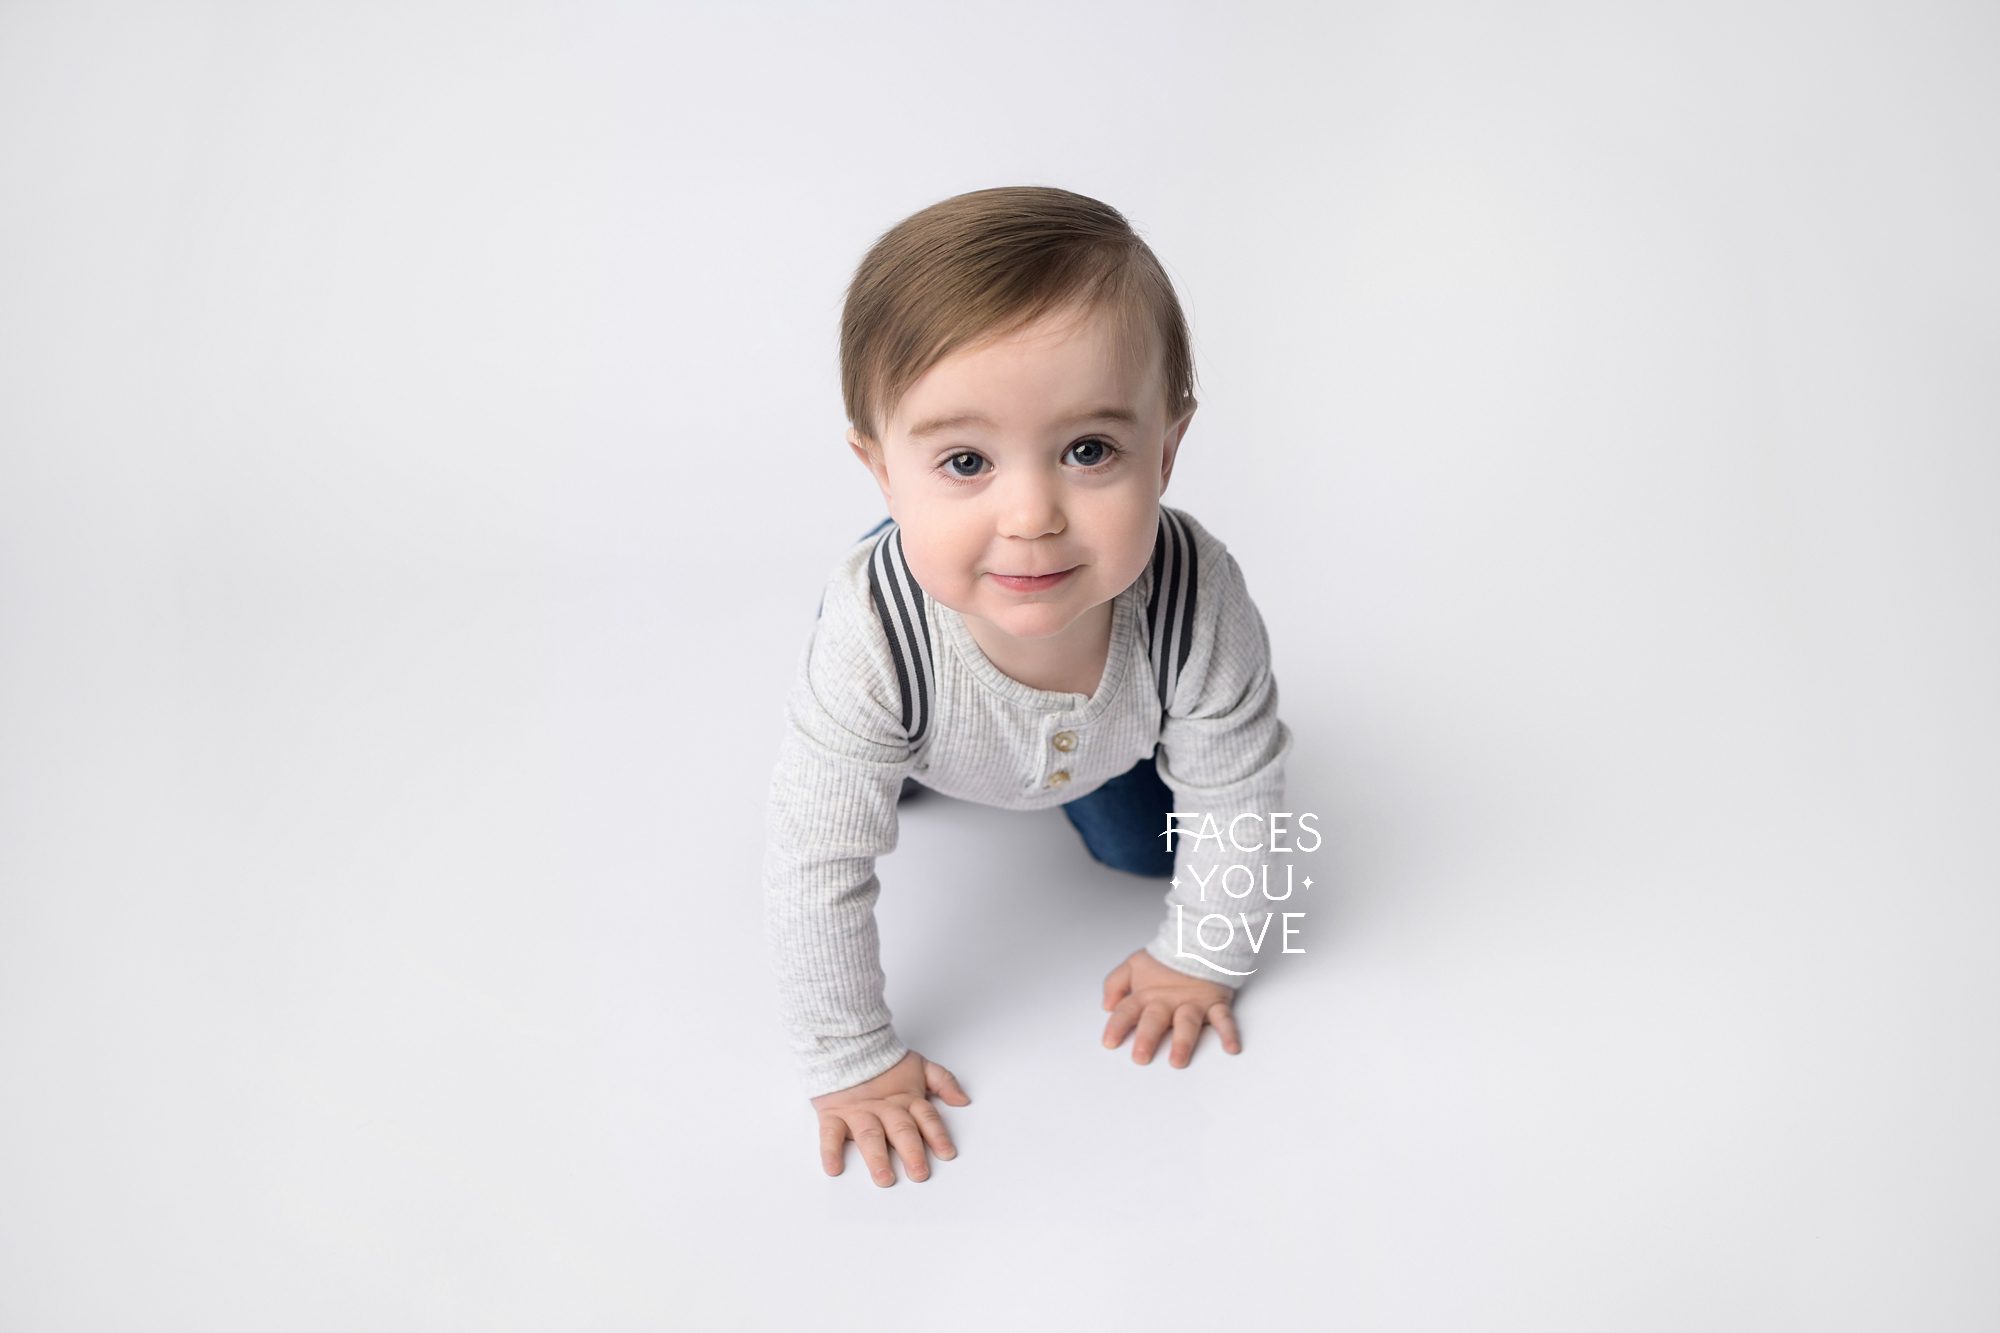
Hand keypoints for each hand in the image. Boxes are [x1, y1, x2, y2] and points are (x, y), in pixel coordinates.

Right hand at [810, 1050, 969, 1186]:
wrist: (846, 1043)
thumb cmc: (883, 1062)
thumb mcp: (919, 1066)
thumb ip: (943, 1081)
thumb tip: (964, 1100)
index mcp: (906, 1099)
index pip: (926, 1118)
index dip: (937, 1134)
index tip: (947, 1153)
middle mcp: (884, 1108)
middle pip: (901, 1130)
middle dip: (911, 1151)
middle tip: (919, 1173)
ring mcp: (858, 1111)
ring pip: (869, 1135)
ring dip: (876, 1157)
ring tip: (884, 1176)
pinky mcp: (833, 1113)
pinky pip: (830, 1133)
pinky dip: (830, 1151)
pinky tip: (834, 1167)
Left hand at [1101, 947, 1242, 1066]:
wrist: (1198, 941)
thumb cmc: (1166, 960)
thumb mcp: (1133, 965)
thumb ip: (1115, 983)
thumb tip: (1106, 1006)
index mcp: (1146, 995)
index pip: (1127, 1011)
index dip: (1117, 1026)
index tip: (1109, 1043)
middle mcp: (1168, 1002)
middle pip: (1155, 1020)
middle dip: (1148, 1038)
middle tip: (1141, 1057)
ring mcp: (1192, 1003)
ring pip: (1187, 1023)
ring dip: (1182, 1042)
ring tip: (1178, 1060)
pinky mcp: (1215, 1003)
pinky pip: (1224, 1019)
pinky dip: (1229, 1033)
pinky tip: (1231, 1048)